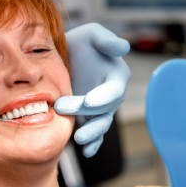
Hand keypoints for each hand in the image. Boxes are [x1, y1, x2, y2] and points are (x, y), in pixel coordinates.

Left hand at [54, 23, 130, 156]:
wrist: (62, 58)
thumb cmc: (80, 43)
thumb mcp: (91, 34)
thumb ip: (106, 40)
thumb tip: (123, 47)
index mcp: (116, 76)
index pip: (113, 90)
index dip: (103, 97)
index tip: (89, 101)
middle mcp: (111, 96)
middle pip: (104, 110)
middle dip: (86, 113)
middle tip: (62, 108)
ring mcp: (100, 110)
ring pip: (100, 125)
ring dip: (92, 134)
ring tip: (79, 139)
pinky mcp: (88, 119)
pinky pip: (94, 134)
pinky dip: (93, 144)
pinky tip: (86, 152)